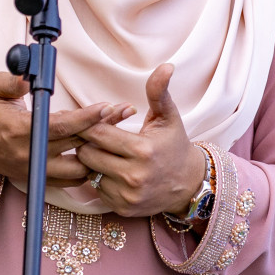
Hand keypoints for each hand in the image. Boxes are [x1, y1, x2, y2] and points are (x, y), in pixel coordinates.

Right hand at [0, 73, 128, 186]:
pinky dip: (86, 169)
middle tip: (125, 111)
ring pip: (78, 169)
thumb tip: (30, 76)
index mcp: (20, 131)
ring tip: (116, 131)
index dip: (87, 118)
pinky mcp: (37, 178)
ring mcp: (34, 170)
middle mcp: (30, 154)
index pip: (61, 127)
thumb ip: (11, 81)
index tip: (107, 107)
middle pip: (76, 145)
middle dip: (104, 128)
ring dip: (98, 152)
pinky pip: (69, 181)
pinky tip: (98, 151)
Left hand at [75, 64, 208, 217]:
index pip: (98, 132)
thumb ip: (159, 91)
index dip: (93, 123)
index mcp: (142, 150)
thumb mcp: (168, 116)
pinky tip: (111, 169)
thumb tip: (165, 66)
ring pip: (89, 171)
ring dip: (92, 160)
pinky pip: (96, 188)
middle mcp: (133, 176)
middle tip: (98, 135)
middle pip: (87, 153)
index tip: (95, 119)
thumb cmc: (174, 145)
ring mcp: (127, 195)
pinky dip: (100, 178)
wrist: (187, 184)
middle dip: (89, 142)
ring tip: (104, 151)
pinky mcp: (122, 208)